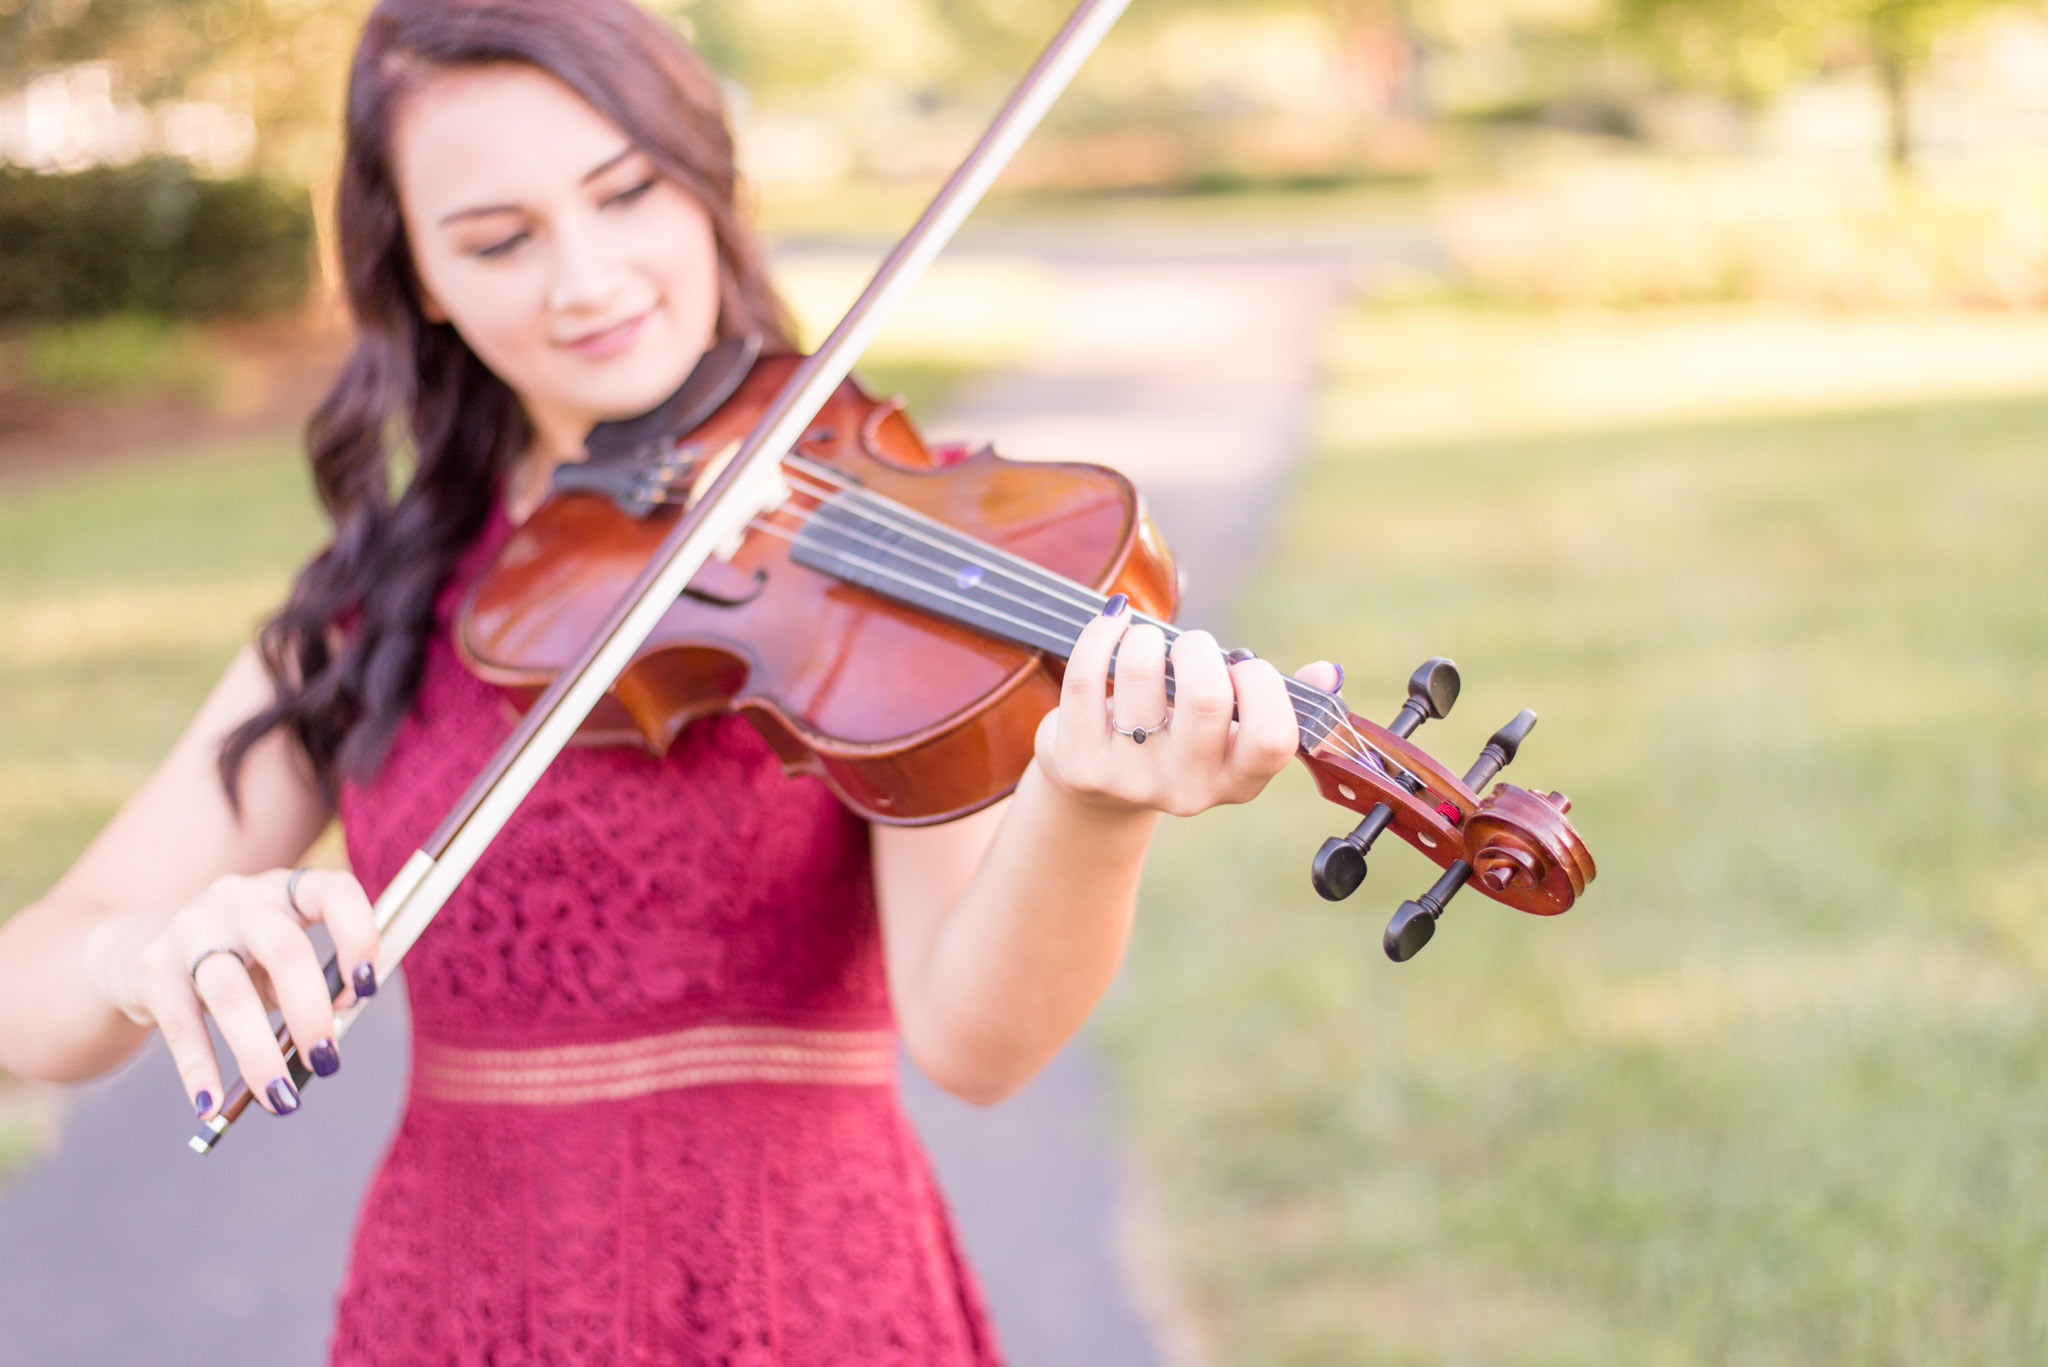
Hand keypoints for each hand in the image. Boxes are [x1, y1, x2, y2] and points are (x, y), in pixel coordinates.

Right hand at [87, 868, 379, 1118]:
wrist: (138, 949)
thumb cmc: (237, 960)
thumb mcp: (277, 960)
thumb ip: (307, 985)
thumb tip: (328, 1036)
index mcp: (285, 891)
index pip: (333, 892)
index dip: (359, 935)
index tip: (368, 987)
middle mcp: (239, 900)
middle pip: (285, 950)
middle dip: (311, 1012)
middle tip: (326, 1062)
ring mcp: (190, 929)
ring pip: (231, 994)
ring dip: (260, 1054)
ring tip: (282, 1100)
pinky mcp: (150, 968)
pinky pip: (181, 1024)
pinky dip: (198, 1068)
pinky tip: (210, 1107)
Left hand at [1034, 595, 1339, 817]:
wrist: (1099, 790)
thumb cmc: (1180, 739)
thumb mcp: (1232, 730)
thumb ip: (1281, 700)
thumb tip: (1330, 672)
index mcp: (1238, 781)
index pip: (1273, 739)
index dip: (1262, 686)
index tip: (1242, 667)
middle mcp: (1189, 790)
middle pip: (1207, 698)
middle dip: (1200, 647)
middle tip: (1190, 646)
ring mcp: (1132, 780)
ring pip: (1143, 674)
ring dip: (1147, 637)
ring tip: (1147, 641)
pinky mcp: (1081, 764)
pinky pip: (1086, 678)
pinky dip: (1102, 633)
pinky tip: (1114, 624)